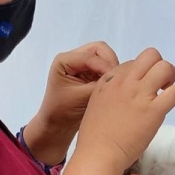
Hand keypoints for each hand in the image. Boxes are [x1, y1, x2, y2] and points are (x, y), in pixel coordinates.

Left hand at [24, 42, 119, 164]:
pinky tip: (113, 86)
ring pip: (104, 57)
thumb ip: (98, 85)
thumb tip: (118, 77)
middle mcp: (72, 58)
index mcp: (64, 60)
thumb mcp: (81, 97)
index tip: (116, 80)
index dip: (105, 66)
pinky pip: (105, 66)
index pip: (91, 55)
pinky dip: (111, 74)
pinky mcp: (89, 72)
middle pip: (99, 49)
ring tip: (114, 84)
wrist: (57, 124)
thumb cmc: (62, 111)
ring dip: (111, 68)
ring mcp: (81, 65)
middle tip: (117, 80)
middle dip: (110, 62)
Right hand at [58, 48, 174, 174]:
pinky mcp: (154, 110)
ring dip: (171, 75)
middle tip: (161, 83)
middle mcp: (125, 82)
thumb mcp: (97, 103)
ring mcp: (140, 94)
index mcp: (109, 80)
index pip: (132, 63)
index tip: (143, 86)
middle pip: (150, 56)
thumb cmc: (96, 135)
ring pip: (164, 67)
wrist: (99, 154)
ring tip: (169, 89)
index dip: (141, 73)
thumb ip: (112, 92)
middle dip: (159, 65)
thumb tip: (128, 91)